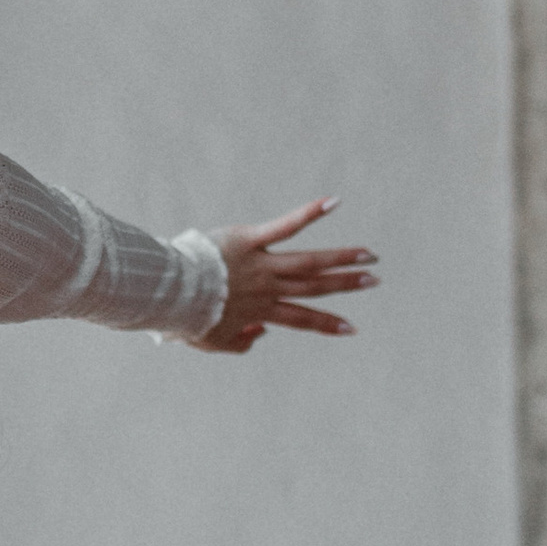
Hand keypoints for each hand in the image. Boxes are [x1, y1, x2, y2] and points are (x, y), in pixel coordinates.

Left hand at [198, 199, 375, 352]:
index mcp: (261, 312)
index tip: (351, 328)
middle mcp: (269, 288)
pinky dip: (310, 214)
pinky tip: (334, 202)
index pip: (302, 319)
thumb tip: (261, 335)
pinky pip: (284, 226)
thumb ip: (240, 343)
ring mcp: (263, 263)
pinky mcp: (251, 239)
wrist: (172, 293)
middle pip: (315, 287)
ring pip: (310, 261)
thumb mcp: (213, 341)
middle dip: (346, 285)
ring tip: (368, 254)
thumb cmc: (187, 317)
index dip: (327, 324)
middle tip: (374, 280)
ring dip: (341, 258)